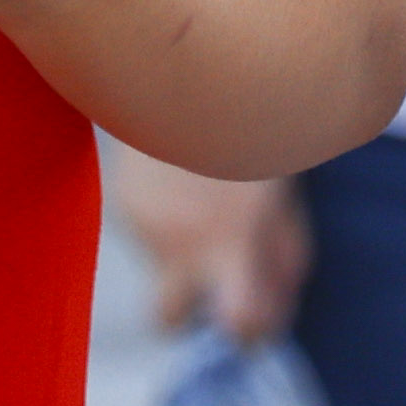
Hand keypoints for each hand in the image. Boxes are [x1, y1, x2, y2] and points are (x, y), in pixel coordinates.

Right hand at [107, 145, 310, 340]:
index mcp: (229, 241)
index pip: (237, 323)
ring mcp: (142, 222)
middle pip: (166, 321)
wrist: (195, 74)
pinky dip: (166, 222)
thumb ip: (283, 261)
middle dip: (187, 313)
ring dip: (183, 254)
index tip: (253, 319)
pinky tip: (183, 182)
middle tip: (213, 276)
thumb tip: (270, 318)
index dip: (249, 332)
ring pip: (161, 266)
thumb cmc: (257, 137)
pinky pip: (147, 233)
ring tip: (207, 202)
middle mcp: (177, 241)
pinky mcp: (122, 201)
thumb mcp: (283, 200)